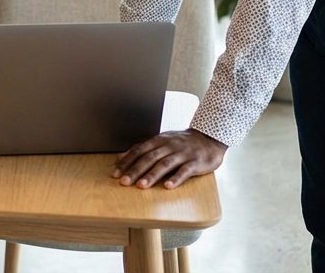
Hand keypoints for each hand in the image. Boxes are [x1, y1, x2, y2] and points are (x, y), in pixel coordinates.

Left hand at [111, 129, 226, 188]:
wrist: (209, 138)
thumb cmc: (182, 143)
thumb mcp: (161, 141)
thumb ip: (142, 149)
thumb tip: (120, 157)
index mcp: (159, 141)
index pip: (139, 150)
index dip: (126, 162)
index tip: (115, 173)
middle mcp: (169, 146)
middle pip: (149, 158)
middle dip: (135, 170)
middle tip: (124, 182)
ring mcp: (183, 154)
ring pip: (165, 164)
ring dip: (152, 175)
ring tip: (141, 186)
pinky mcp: (196, 162)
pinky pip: (185, 171)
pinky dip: (176, 178)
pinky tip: (168, 186)